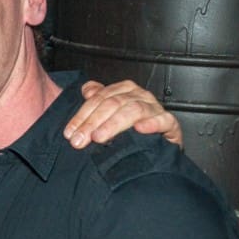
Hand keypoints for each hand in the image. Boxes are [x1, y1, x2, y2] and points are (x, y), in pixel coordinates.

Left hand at [64, 80, 182, 148]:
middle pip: (112, 104)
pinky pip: (163, 120)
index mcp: (123, 90)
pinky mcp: (169, 123)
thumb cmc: (129, 130)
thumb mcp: (108, 115)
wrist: (157, 148)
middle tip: (80, 140)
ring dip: (113, 124)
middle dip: (92, 123)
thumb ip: (95, 100)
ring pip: (132, 110)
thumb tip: (86, 90)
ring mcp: (155, 108)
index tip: (69, 133)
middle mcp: (139, 95)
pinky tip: (140, 129)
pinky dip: (152, 123)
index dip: (81, 116)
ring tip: (100, 137)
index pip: (98, 98)